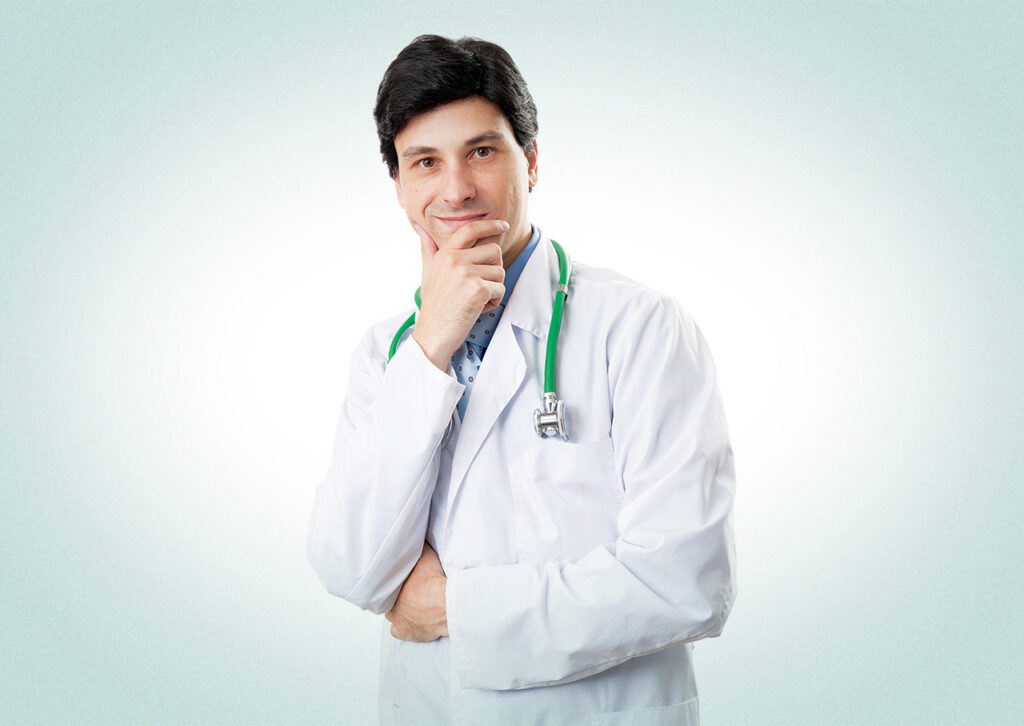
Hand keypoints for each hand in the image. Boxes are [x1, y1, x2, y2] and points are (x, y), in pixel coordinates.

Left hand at [385, 543, 448, 641]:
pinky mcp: (406, 633)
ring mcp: (396, 620)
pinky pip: (399, 631)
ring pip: (392, 614)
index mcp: (390, 585)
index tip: (406, 576)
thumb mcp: (426, 555)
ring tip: (414, 604)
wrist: (444, 603)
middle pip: (389, 597)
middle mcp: (388, 602)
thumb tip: (415, 535)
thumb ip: (420, 547)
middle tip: (412, 588)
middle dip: (399, 593)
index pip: (387, 581)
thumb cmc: (433, 580)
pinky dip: (405, 627)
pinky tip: (413, 621)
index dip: (396, 578)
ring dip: (400, 609)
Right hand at [411, 219, 507, 370]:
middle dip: (494, 270)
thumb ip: (429, 250)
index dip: (490, 225)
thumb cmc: (434, 306)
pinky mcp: (477, 289)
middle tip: (479, 287)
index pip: (470, 229)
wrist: (433, 334)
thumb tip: (422, 229)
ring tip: (475, 300)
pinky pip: (500, 289)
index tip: (503, 225)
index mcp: (445, 254)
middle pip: (494, 251)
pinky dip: (494, 301)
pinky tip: (478, 308)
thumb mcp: (428, 273)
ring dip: (494, 288)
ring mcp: (466, 273)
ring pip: (500, 271)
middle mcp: (455, 260)